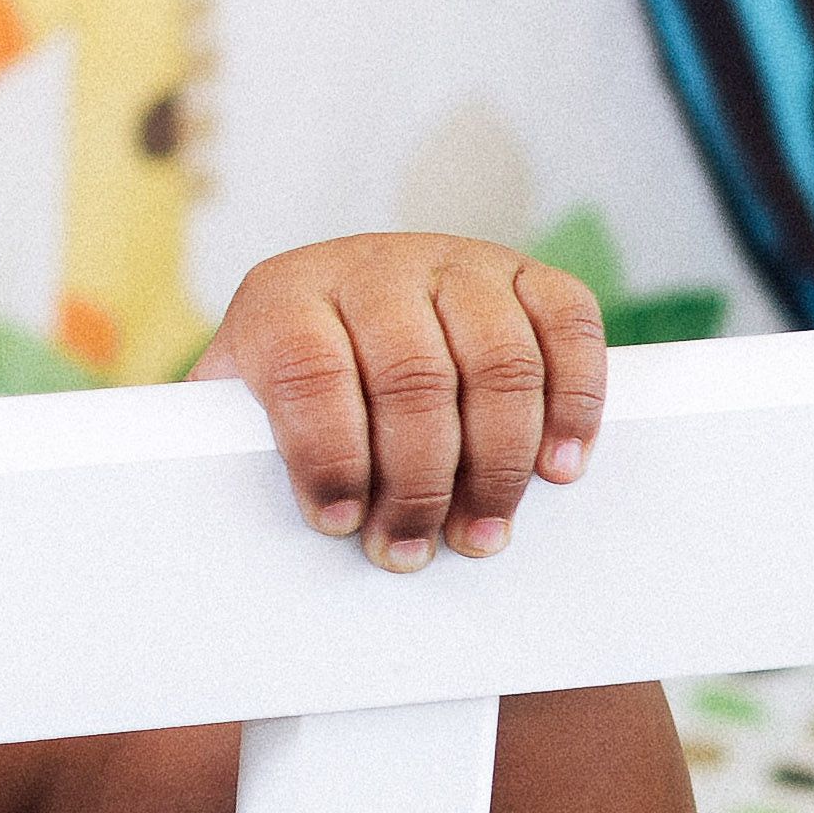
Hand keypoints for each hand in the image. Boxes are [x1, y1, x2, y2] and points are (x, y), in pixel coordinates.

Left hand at [191, 235, 606, 575]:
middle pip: (413, 377)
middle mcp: (375, 267)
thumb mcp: (239, 412)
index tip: (340, 523)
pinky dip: (574, 403)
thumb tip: (282, 535)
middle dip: (417, 482)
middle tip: (412, 549)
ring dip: (497, 463)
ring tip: (482, 534)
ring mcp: (457, 263)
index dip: (328, 455)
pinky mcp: (525, 274)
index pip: (310, 371)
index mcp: (287, 298)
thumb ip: (244, 455)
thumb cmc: (285, 391)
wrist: (338, 311)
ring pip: (497, 361)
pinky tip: (558, 469)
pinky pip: (569, 328)